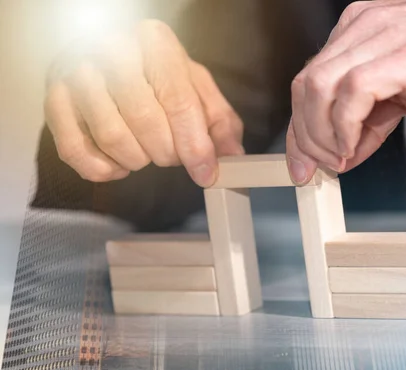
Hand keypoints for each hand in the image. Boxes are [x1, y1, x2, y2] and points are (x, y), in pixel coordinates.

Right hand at [44, 19, 242, 186]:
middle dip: (166, 152)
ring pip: (111, 137)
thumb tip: (232, 155)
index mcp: (154, 41)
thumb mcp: (194, 84)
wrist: (105, 52)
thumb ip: (218, 119)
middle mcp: (110, 50)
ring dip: (137, 160)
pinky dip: (103, 169)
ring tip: (146, 152)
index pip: (178, 100)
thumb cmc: (154, 70)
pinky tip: (119, 162)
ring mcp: (76, 73)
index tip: (205, 172)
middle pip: (145, 121)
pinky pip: (74, 151)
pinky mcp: (53, 99)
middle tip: (172, 154)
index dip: (195, 145)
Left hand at [286, 0, 405, 183]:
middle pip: (304, 85)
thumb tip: (345, 148)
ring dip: (320, 136)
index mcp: (360, 28)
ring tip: (338, 161)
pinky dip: (343, 130)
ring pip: (316, 90)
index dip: (301, 125)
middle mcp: (362, 26)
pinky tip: (353, 149)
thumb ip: (371, 114)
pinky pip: (349, 97)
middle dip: (303, 136)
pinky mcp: (399, 56)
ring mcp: (378, 37)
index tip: (304, 158)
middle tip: (313, 169)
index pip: (310, 79)